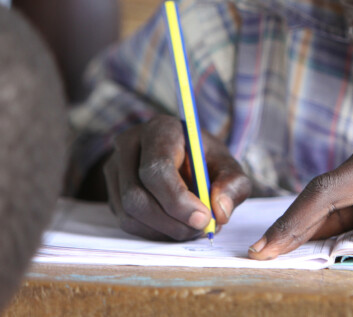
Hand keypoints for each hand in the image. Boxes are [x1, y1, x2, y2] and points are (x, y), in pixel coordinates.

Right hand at [103, 115, 251, 239]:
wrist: (185, 157)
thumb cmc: (206, 159)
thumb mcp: (228, 165)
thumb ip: (232, 184)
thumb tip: (219, 211)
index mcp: (159, 130)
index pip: (156, 169)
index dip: (178, 200)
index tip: (203, 219)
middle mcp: (129, 145)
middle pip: (136, 195)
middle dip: (172, 221)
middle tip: (201, 230)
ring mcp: (114, 167)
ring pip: (129, 213)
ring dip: (164, 230)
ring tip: (193, 227)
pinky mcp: (111, 190)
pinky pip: (126, 221)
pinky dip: (154, 232)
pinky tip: (176, 226)